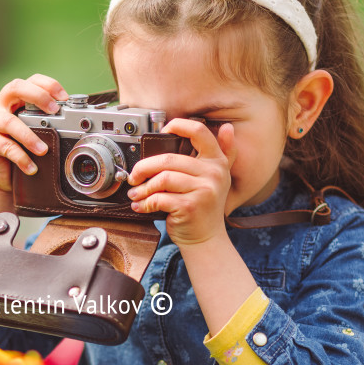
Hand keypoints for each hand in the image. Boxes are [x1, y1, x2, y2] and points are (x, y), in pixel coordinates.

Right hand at [0, 74, 67, 192]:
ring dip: (29, 135)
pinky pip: (5, 147)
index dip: (48, 85)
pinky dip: (21, 157)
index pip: (31, 80)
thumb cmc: (23, 147)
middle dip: (37, 96)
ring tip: (43, 150)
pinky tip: (32, 167)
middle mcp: (0, 103)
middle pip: (16, 88)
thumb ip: (48, 121)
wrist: (4, 174)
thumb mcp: (36, 130)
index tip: (64, 98)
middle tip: (54, 110)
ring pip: (9, 121)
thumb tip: (75, 120)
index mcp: (14, 97)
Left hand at [126, 119, 236, 247]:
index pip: (199, 131)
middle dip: (144, 167)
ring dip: (143, 188)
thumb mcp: (219, 177)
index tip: (161, 133)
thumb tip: (228, 127)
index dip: (177, 126)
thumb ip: (224, 152)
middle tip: (135, 176)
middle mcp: (214, 173)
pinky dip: (145, 202)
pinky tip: (141, 205)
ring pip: (162, 178)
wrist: (206, 239)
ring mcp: (203, 190)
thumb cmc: (205, 207)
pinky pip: (159, 198)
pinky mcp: (189, 207)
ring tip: (137, 194)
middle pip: (168, 159)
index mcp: (217, 161)